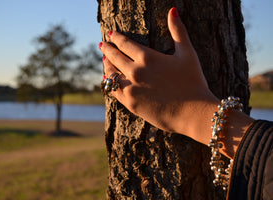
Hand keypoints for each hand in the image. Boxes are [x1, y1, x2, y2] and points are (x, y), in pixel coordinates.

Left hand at [99, 7, 218, 135]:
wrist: (192, 113)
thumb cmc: (193, 82)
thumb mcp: (187, 53)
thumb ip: (178, 31)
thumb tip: (173, 10)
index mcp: (147, 57)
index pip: (125, 43)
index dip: (116, 37)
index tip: (111, 33)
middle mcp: (135, 72)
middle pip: (114, 57)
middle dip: (107, 49)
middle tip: (102, 44)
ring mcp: (130, 88)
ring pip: (110, 74)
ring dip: (106, 66)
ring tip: (105, 61)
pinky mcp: (130, 104)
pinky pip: (113, 91)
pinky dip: (109, 83)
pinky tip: (109, 80)